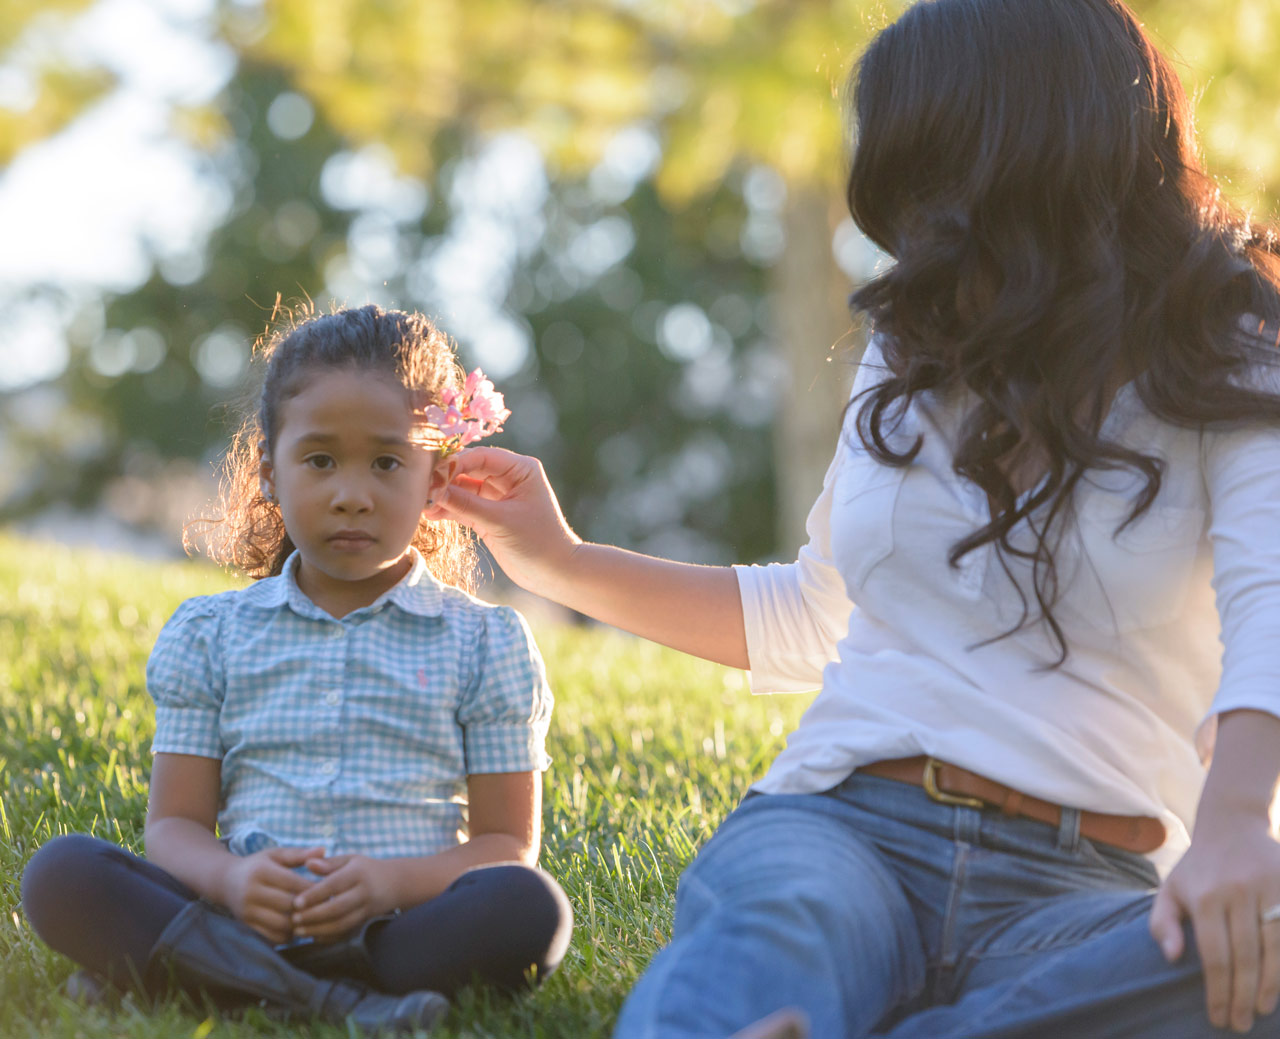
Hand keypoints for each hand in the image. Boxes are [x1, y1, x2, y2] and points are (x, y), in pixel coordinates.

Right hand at [220, 846, 321, 943]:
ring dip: (301, 924)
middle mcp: (252, 892)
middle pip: (289, 905)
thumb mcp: (276, 855)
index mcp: (262, 871)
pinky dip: (289, 935)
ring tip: (314, 918)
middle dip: (311, 907)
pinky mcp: (247, 925)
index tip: (331, 890)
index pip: (294, 883)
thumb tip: (324, 850)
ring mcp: (248, 911)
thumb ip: (299, 854)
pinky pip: (273, 936)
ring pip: (282, 924)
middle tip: (328, 907)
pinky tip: (299, 927)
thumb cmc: (258, 865)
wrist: (226, 882)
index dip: (315, 888)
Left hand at [291, 853, 396, 941]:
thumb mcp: (350, 860)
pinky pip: (346, 933)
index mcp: (358, 873)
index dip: (314, 895)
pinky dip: (329, 938)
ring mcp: (367, 909)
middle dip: (313, 916)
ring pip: (342, 924)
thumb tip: (307, 863)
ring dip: (318, 930)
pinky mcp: (366, 921)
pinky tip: (313, 937)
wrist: (395, 884)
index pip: (333, 885)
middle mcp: (364, 892)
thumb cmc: (365, 869)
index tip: (295, 902)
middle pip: (337, 907)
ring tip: (298, 931)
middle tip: (293, 919)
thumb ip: (328, 863)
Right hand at [424, 447, 580, 591]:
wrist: (554, 573)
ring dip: (444, 496)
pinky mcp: (489, 516)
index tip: (432, 474)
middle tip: (421, 489)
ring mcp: (497, 497)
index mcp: (520, 469)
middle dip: (446, 479)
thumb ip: (467, 505)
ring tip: (422, 504)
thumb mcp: (501, 522)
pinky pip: (464, 506)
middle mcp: (508, 478)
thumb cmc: (538, 543)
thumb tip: (434, 491)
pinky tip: (430, 514)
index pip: (482, 456)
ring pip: (463, 489)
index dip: (455, 463)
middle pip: (469, 469)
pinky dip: (449, 510)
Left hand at [1149, 821, 1279, 1032]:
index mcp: (1204, 897)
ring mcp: (1267, 889)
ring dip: (1269, 986)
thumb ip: (1163, 923)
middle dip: (1242, 996)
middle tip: (1239, 1024)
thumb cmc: (1197, 867)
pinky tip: (1279, 985)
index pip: (1214, 955)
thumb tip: (1172, 958)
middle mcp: (1236, 893)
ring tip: (1259, 1010)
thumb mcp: (1170, 889)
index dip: (1217, 991)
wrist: (1232, 825)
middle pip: (1245, 957)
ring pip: (1273, 949)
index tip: (1217, 1018)